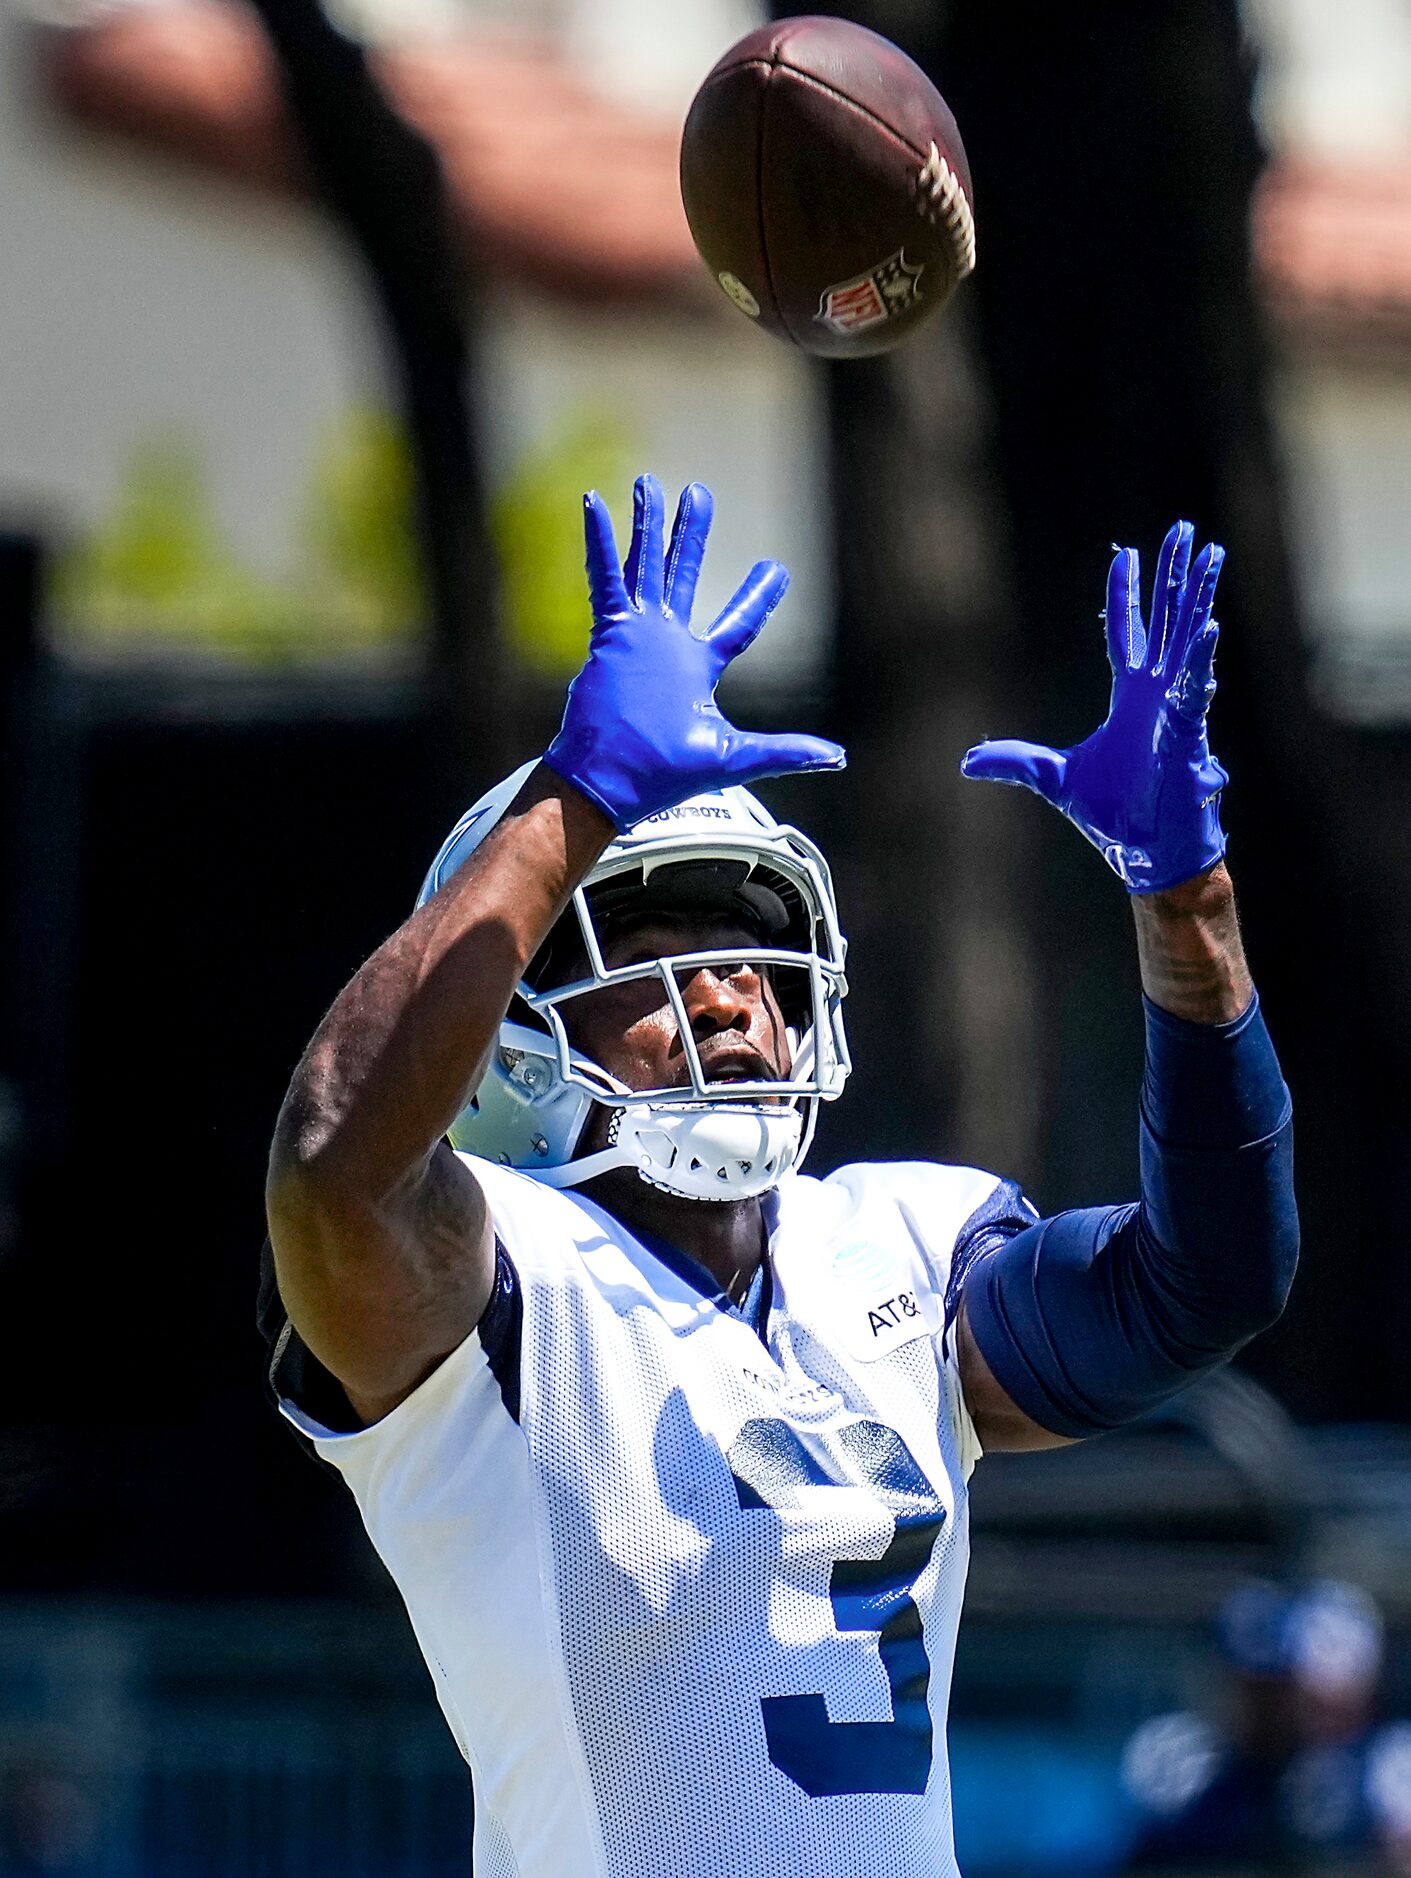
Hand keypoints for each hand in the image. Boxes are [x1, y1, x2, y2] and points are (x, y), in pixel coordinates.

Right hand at [544, 475, 845, 830]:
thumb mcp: (734, 757)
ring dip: (648, 525)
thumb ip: (784, 751)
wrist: (609, 781)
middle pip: (685, 575)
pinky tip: (594, 503)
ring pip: (645, 566)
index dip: (758, 596)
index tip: (776, 569)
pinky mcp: (610, 633)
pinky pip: (605, 578)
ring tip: (649, 483)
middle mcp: (670, 644)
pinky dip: (600, 542)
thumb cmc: (664, 775)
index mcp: (700, 667)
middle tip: (699, 494)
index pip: (738, 623)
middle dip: (691, 535)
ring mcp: (638, 635)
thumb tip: (838, 757)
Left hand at [961, 522, 1227, 892]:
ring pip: (1191, 637)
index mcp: (1130, 697)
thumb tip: (967, 761)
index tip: (1125, 553)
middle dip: (1174, 575)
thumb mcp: (1053, 778)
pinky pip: (1197, 685)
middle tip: (1184, 530)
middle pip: (1167, 619)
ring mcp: (1177, 707)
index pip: (1127, 632)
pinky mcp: (1189, 729)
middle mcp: (1157, 693)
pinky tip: (1207, 623)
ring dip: (1199, 595)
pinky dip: (1201, 656)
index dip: (1126, 594)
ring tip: (1211, 553)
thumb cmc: (1113, 815)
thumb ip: (1015, 761)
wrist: (1145, 852)